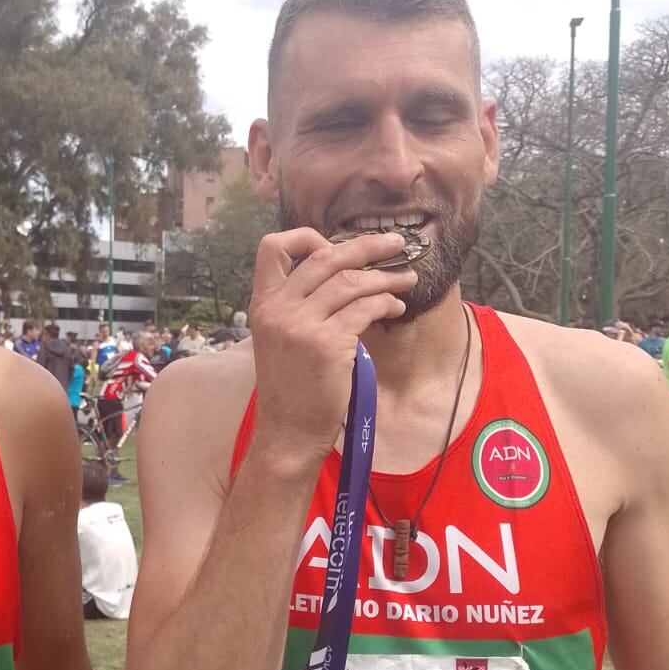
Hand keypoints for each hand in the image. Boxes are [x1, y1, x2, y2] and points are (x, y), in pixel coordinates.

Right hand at [248, 227, 417, 459]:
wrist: (288, 432)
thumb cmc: (290, 388)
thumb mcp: (278, 339)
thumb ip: (295, 306)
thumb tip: (336, 276)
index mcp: (262, 304)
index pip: (273, 247)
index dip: (306, 237)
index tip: (335, 245)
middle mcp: (278, 309)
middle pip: (325, 256)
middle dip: (366, 245)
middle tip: (395, 242)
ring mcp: (302, 326)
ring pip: (351, 280)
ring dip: (386, 276)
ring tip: (406, 279)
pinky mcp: (328, 344)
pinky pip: (365, 308)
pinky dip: (386, 303)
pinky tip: (396, 308)